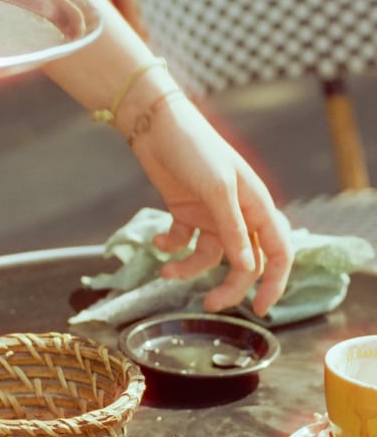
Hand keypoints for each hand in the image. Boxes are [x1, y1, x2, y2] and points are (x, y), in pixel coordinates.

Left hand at [129, 95, 292, 316]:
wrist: (156, 125)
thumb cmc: (195, 149)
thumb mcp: (217, 190)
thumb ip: (233, 230)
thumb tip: (249, 267)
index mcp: (257, 205)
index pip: (279, 252)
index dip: (274, 283)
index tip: (261, 310)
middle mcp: (238, 213)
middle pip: (244, 262)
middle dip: (228, 285)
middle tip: (210, 304)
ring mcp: (211, 214)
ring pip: (210, 256)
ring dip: (189, 268)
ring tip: (167, 271)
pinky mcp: (186, 211)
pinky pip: (184, 241)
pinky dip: (171, 246)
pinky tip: (157, 241)